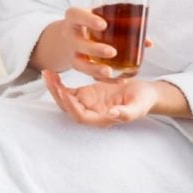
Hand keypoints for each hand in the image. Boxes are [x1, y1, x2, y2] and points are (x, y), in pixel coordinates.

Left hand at [42, 70, 159, 127]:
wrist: (145, 93)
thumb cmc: (144, 100)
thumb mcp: (139, 106)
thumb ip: (127, 113)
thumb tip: (112, 115)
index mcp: (102, 119)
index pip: (80, 116)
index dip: (70, 106)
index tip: (64, 92)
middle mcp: (92, 113)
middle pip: (68, 108)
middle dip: (56, 94)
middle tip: (49, 78)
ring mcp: (88, 104)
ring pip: (65, 99)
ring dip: (54, 88)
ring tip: (46, 73)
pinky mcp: (86, 94)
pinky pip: (68, 91)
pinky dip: (59, 83)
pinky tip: (52, 72)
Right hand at [59, 6, 121, 79]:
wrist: (71, 32)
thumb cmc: (91, 21)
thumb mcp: (101, 16)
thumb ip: (122, 25)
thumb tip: (147, 42)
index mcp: (74, 17)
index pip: (76, 15)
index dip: (88, 20)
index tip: (104, 25)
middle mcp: (70, 34)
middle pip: (77, 43)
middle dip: (94, 49)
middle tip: (112, 52)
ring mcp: (72, 51)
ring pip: (79, 63)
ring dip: (94, 69)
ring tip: (109, 72)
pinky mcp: (77, 64)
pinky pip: (88, 75)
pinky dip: (104, 79)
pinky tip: (119, 80)